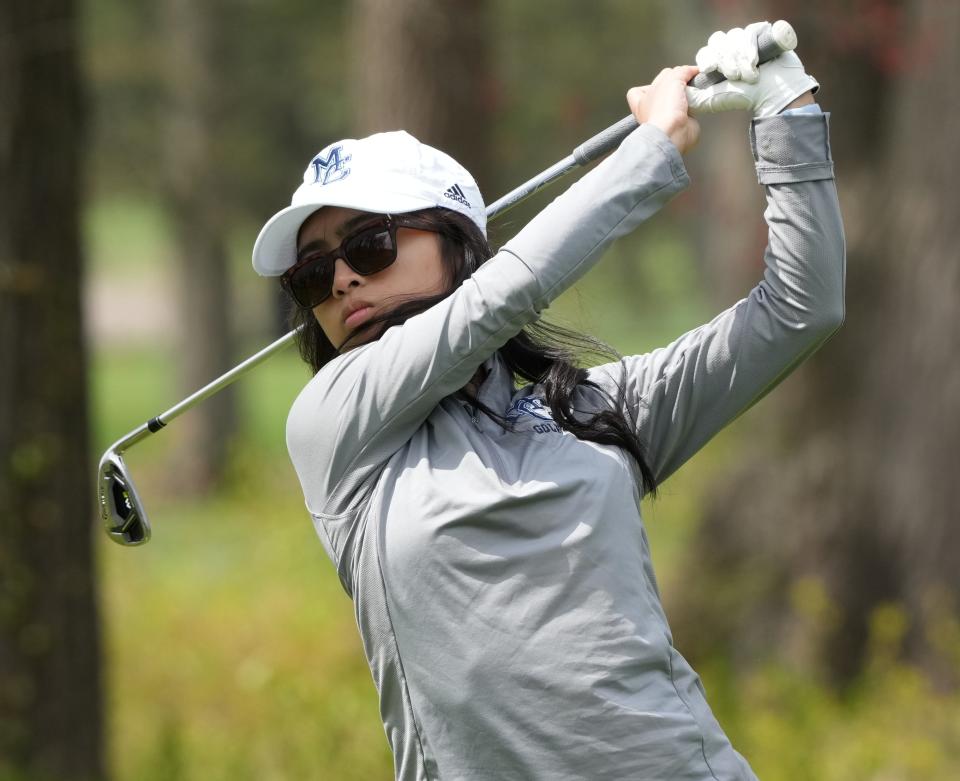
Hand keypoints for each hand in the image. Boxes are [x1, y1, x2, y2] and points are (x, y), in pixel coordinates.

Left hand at [627, 65, 700, 154]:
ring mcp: (667, 116)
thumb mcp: (671, 78)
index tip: (670, 76)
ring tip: (693, 90)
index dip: (654, 83)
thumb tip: (692, 70)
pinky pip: (690, 107)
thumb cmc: (664, 109)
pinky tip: (700, 98)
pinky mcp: (682, 121)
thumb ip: (681, 71)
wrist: (673, 133)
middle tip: (686, 81)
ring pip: (679, 98)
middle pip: (666, 90)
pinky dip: (697, 102)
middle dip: (676, 84)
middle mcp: (653, 108)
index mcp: (642, 100)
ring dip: (687, 93)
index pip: (643, 87)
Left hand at [685, 21, 818, 117]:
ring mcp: (747, 40)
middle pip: (717, 41)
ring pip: (734, 37)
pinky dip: (751, 49)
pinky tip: (757, 63)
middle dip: (724, 60)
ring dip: (739, 59)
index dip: (708, 58)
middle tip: (733, 76)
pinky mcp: (762, 33)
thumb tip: (682, 89)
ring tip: (748, 75)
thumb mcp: (713, 100)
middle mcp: (731, 48)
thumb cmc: (744, 97)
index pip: (706, 51)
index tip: (710, 69)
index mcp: (718, 61)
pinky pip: (750, 31)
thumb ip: (695, 95)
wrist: (772, 95)